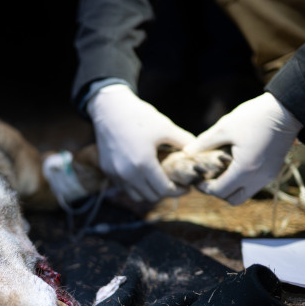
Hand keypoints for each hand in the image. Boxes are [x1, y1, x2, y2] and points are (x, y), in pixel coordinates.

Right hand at [87, 84, 194, 201]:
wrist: (109, 108)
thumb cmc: (139, 116)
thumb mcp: (165, 127)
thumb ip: (184, 141)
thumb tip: (197, 152)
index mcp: (144, 163)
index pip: (164, 189)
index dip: (179, 191)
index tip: (187, 187)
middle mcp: (127, 173)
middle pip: (151, 196)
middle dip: (165, 193)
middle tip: (176, 184)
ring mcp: (115, 173)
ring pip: (136, 196)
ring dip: (149, 192)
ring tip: (159, 182)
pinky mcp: (107, 170)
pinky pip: (124, 187)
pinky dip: (136, 186)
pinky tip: (144, 175)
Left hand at [183, 92, 301, 204]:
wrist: (288, 110)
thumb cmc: (255, 116)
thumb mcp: (225, 127)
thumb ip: (204, 142)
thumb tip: (187, 152)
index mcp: (245, 169)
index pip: (220, 191)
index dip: (205, 188)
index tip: (197, 179)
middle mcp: (259, 178)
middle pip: (233, 200)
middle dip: (218, 192)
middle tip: (208, 179)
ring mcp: (269, 176)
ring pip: (245, 194)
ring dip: (232, 188)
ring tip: (221, 172)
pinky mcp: (274, 171)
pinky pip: (255, 185)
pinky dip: (243, 182)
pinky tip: (234, 166)